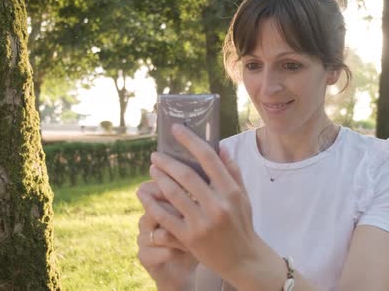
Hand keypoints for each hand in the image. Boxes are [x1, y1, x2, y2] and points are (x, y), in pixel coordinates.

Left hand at [138, 124, 262, 283]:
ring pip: (173, 194)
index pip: (208, 158)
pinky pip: (165, 217)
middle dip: (167, 162)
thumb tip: (221, 147)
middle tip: (156, 155)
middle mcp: (218, 205)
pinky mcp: (189, 238)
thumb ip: (233, 172)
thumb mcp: (244, 197)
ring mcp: (203, 222)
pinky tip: (144, 194)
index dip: (190, 141)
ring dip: (158, 178)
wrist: (243, 259)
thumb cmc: (242, 224)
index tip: (176, 129)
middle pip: (186, 175)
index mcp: (232, 191)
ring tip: (152, 170)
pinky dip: (152, 203)